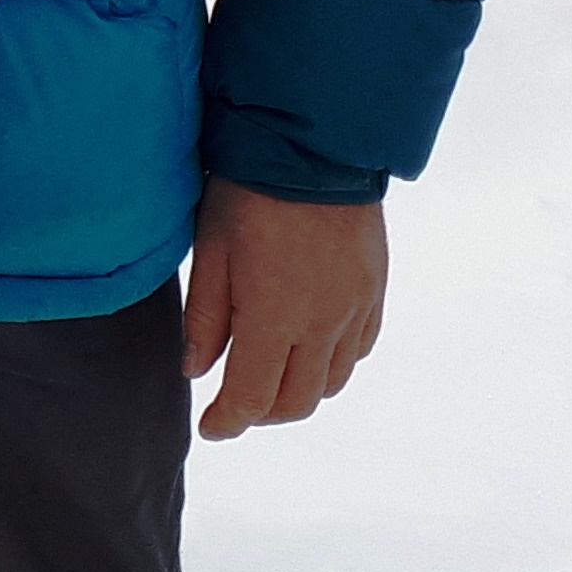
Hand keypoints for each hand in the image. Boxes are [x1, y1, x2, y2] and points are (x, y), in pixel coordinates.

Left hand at [180, 176, 386, 440]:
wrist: (314, 143)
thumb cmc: (250, 190)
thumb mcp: (211, 248)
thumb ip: (205, 317)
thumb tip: (196, 371)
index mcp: (275, 318)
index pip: (252, 399)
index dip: (228, 422)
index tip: (210, 427)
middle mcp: (322, 325)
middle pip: (297, 401)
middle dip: (262, 413)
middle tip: (235, 401)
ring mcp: (355, 308)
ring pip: (333, 381)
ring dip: (300, 391)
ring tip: (271, 373)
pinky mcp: (374, 288)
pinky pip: (360, 347)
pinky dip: (334, 361)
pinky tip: (311, 344)